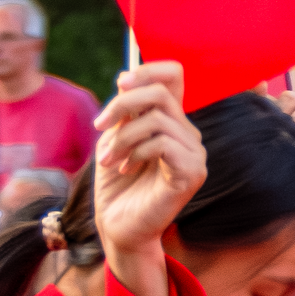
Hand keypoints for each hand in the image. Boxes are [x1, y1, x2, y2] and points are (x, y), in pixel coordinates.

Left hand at [91, 62, 204, 295]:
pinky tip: (124, 168)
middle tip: (99, 126)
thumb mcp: (113, 139)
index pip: (174, 76)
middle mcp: (187, 132)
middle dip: (122, 104)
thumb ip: (124, 112)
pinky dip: (136, 152)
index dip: (149, 70)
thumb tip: (126, 77)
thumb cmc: (115, 184)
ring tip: (107, 160)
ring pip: (157, 120)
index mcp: (170, 121)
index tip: (120, 82)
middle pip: (160, 94)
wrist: (117, 226)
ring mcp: (195, 153)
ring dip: (122, 137)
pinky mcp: (192, 173)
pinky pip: (164, 144)